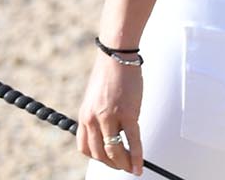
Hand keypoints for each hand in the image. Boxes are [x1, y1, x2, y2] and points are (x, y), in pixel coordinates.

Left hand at [78, 53, 144, 173]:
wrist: (117, 56)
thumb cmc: (110, 73)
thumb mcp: (96, 97)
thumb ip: (98, 114)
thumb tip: (109, 128)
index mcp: (84, 116)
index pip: (85, 147)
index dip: (96, 157)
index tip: (108, 160)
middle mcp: (94, 119)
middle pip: (99, 153)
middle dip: (112, 164)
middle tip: (123, 167)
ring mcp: (110, 117)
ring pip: (114, 150)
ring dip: (123, 163)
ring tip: (132, 169)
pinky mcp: (128, 112)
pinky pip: (132, 140)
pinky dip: (137, 155)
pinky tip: (140, 162)